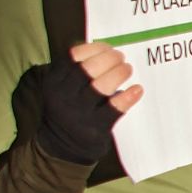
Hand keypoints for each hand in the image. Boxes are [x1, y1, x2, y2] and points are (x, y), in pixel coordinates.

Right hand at [36, 43, 141, 164]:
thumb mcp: (63, 87)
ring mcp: (78, 113)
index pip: (73, 56)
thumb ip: (77, 70)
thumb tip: (107, 51)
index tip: (108, 47)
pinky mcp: (94, 128)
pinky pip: (114, 108)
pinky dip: (128, 96)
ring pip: (102, 86)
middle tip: (121, 58)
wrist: (61, 145)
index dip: (94, 48)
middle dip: (110, 59)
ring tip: (128, 69)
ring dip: (119, 73)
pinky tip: (137, 89)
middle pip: (89, 68)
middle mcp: (62, 95)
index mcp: (54, 81)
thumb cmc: (69, 108)